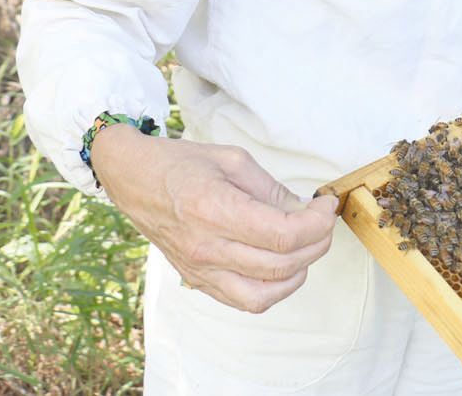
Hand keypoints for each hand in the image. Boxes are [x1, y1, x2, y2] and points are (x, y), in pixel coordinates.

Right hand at [90, 124, 337, 312]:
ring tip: (305, 246)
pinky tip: (281, 266)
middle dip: (317, 243)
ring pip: (265, 294)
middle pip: (282, 265)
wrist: (135, 180)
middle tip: (322, 222)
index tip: (326, 206)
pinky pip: (245, 301)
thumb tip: (305, 212)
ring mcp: (200, 270)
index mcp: (215, 210)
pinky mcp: (198, 281)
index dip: (318, 223)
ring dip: (298, 273)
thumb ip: (271, 190)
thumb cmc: (181, 164)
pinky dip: (272, 289)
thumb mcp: (233, 160)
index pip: (284, 234)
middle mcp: (207, 247)